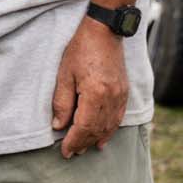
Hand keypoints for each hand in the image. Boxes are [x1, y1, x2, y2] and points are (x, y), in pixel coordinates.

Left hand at [51, 15, 128, 157]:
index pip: (83, 126)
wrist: (104, 31)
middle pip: (97, 129)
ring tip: (84, 148)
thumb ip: (62, 101)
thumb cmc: (81, 49)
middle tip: (72, 152)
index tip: (65, 151)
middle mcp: (111, 98)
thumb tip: (58, 125)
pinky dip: (110, 130)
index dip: (74, 141)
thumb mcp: (64, 73)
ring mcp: (120, 95)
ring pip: (109, 126)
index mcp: (94, 93)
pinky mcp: (124, 92)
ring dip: (96, 139)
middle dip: (83, 143)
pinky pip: (118, 118)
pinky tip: (103, 137)